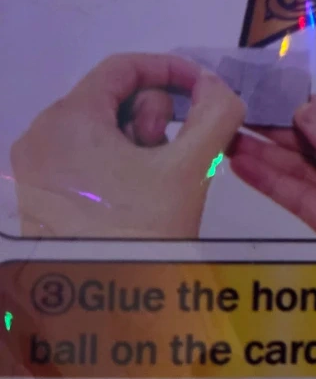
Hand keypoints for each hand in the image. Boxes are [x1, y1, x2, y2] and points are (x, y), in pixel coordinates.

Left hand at [11, 54, 245, 236]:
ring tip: (158, 184)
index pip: (123, 67)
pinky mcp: (37, 196)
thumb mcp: (188, 169)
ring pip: (101, 131)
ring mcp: (34, 168)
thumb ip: (215, 114)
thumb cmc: (140, 232)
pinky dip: (119, 166)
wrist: (99, 311)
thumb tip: (217, 86)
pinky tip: (139, 197)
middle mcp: (40, 137)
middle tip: (176, 157)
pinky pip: (84, 159)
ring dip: (141, 146)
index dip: (171, 69)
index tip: (206, 90)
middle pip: (112, 99)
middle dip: (156, 120)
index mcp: (67, 120)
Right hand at [227, 98, 315, 239]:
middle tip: (237, 115)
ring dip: (272, 157)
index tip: (271, 95)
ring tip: (230, 138)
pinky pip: (307, 202)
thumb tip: (306, 109)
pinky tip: (248, 167)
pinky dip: (277, 185)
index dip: (312, 109)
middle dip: (284, 132)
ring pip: (311, 175)